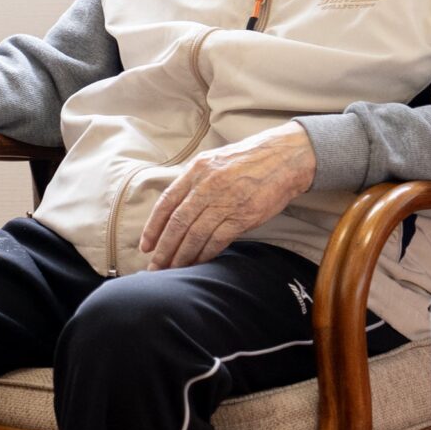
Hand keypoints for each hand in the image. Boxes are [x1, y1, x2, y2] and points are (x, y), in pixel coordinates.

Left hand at [139, 123, 316, 269]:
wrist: (284, 158)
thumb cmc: (247, 160)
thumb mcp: (214, 161)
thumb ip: (193, 182)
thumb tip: (174, 208)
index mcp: (196, 170)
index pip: (166, 203)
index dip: (153, 227)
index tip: (146, 246)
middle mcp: (207, 185)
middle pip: (178, 223)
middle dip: (164, 249)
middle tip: (155, 268)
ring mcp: (225, 201)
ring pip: (195, 235)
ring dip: (182, 256)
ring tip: (173, 271)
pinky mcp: (243, 215)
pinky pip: (218, 240)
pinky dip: (205, 255)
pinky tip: (198, 264)